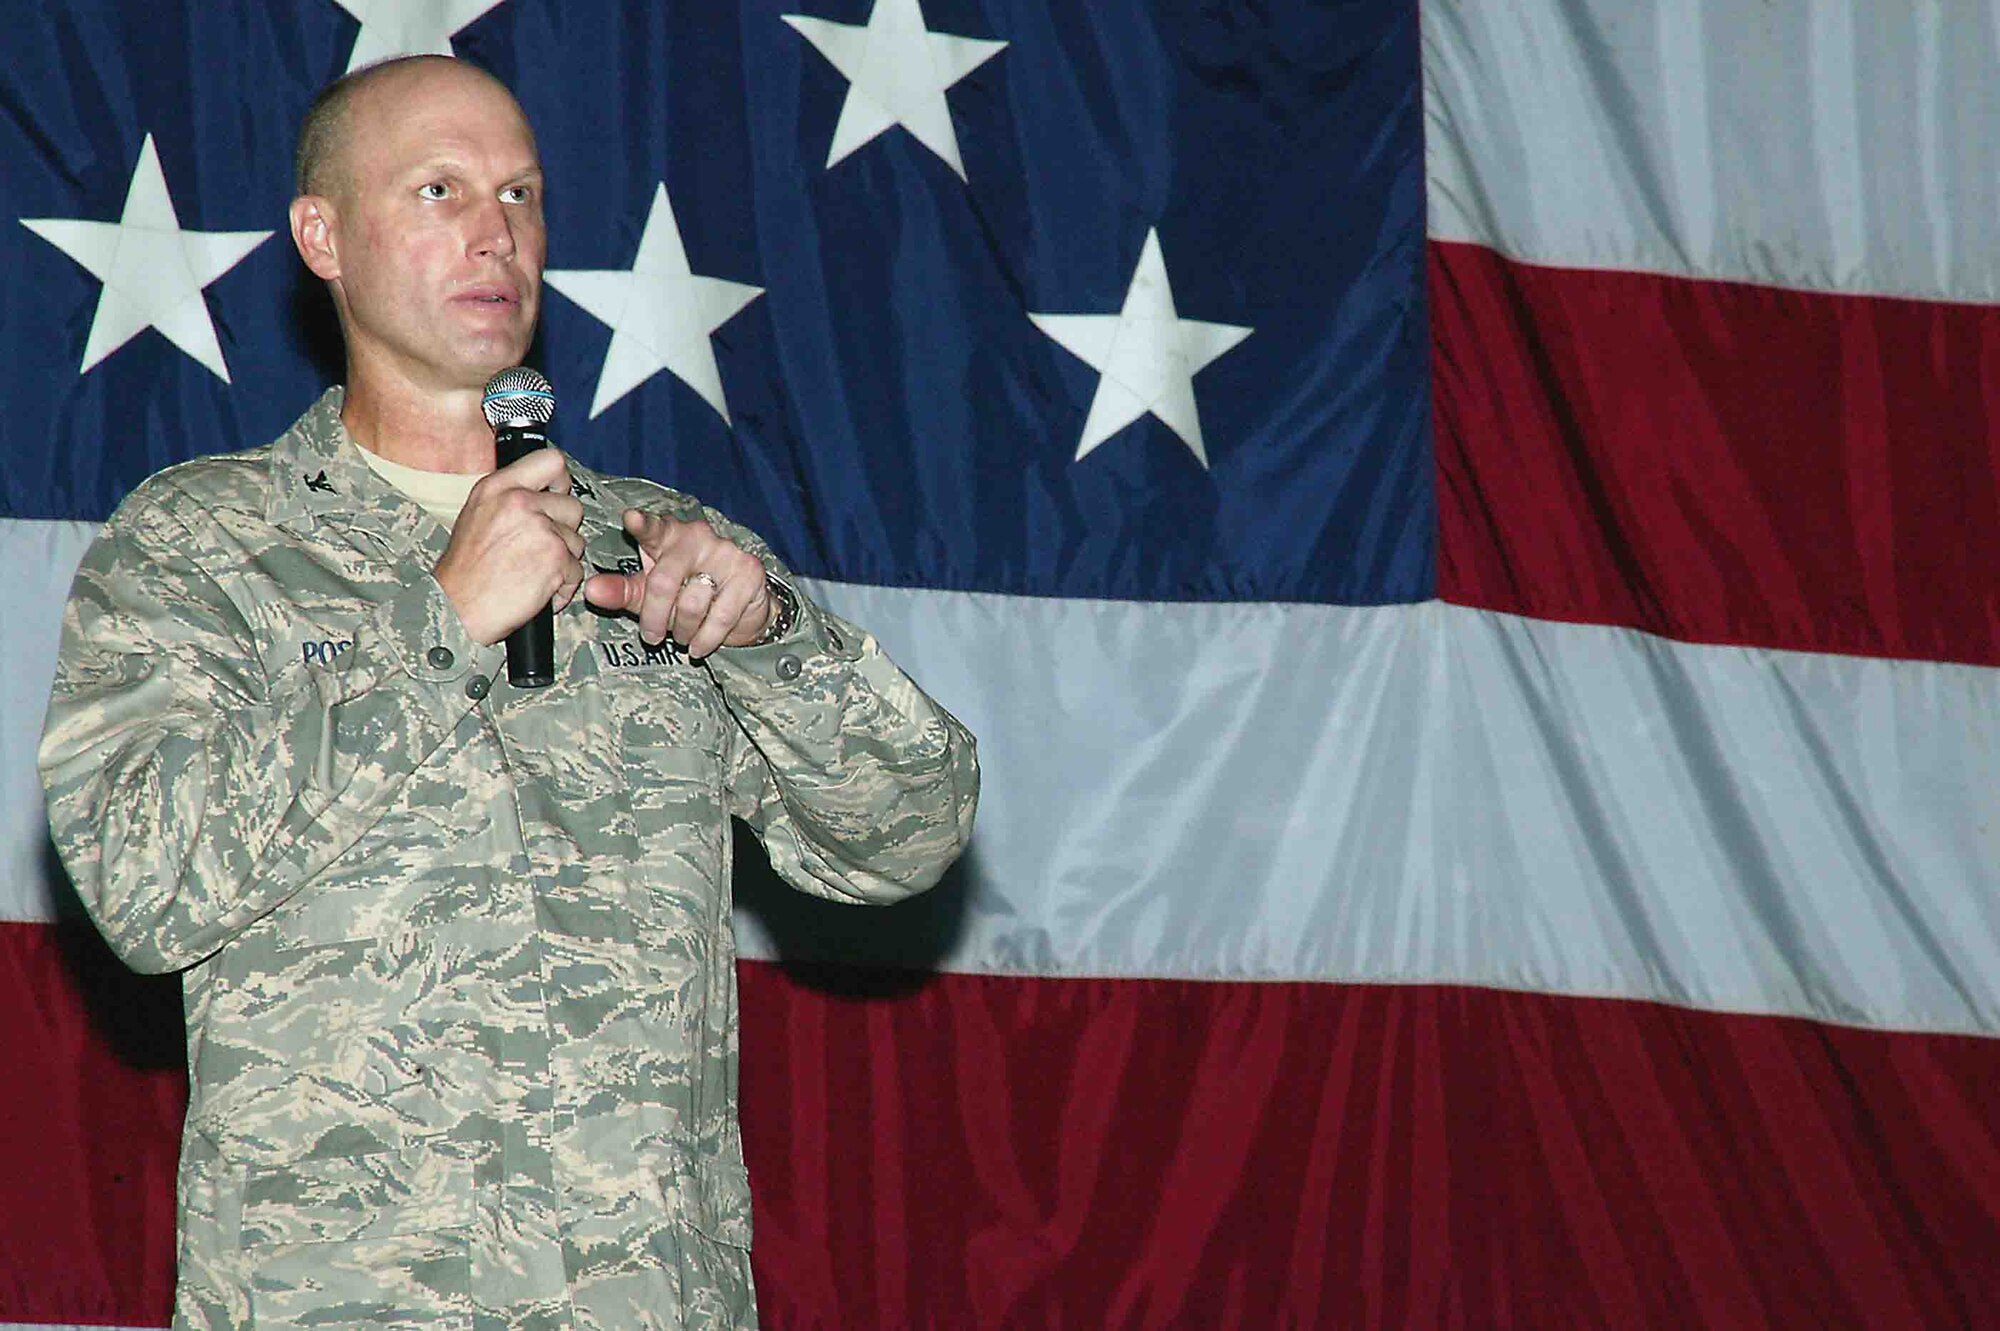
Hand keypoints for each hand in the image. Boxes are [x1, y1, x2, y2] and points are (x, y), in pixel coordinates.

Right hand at [433, 448, 584, 645]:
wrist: (456, 609)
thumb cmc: (465, 572)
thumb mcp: (477, 515)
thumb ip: (510, 498)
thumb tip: (545, 492)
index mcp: (498, 487)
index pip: (551, 461)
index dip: (562, 481)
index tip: (558, 496)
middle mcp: (519, 502)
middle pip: (572, 506)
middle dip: (564, 531)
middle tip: (540, 550)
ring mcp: (540, 528)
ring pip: (578, 541)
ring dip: (564, 561)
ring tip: (533, 573)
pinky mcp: (556, 558)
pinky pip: (577, 570)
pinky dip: (563, 586)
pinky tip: (538, 590)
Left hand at [582, 509, 772, 659]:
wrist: (740, 608)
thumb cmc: (685, 594)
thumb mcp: (648, 593)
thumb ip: (620, 591)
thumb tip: (590, 591)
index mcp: (668, 536)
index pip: (653, 528)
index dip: (642, 524)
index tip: (630, 519)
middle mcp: (698, 537)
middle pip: (664, 581)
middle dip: (654, 617)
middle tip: (651, 636)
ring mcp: (726, 553)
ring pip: (691, 603)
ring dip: (682, 630)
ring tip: (682, 635)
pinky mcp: (749, 573)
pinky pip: (721, 616)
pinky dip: (705, 639)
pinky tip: (698, 645)